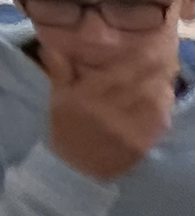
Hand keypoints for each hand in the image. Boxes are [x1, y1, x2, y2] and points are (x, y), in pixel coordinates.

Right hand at [44, 33, 178, 180]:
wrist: (74, 170)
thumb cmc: (66, 130)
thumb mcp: (57, 100)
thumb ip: (60, 71)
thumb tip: (52, 46)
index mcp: (85, 98)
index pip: (119, 72)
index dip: (137, 57)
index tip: (147, 46)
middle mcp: (107, 112)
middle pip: (140, 82)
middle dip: (154, 67)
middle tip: (161, 55)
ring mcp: (126, 129)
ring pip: (153, 98)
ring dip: (161, 83)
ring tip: (164, 73)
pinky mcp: (141, 143)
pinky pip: (159, 118)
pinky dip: (163, 105)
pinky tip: (162, 96)